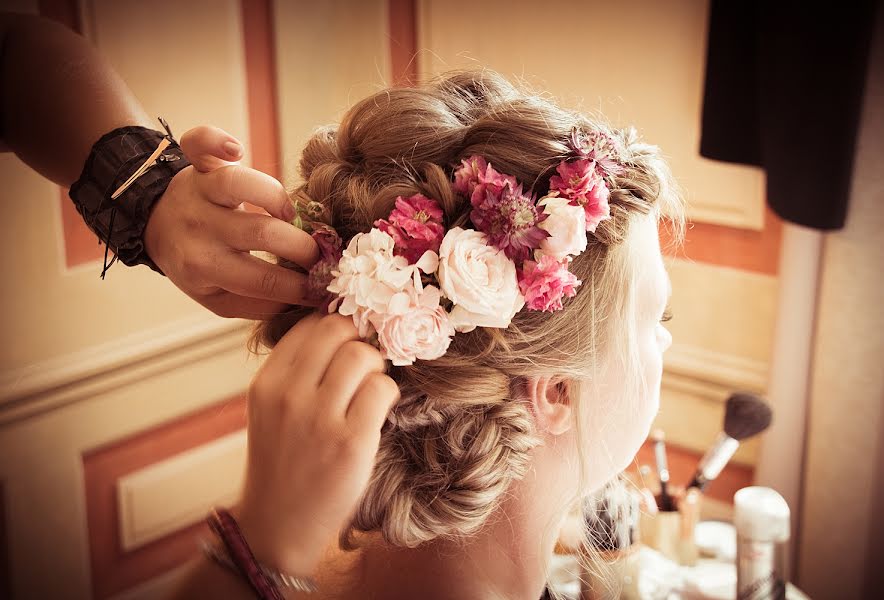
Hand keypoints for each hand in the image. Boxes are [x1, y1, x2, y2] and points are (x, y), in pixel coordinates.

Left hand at [144, 126, 319, 318]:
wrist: (156, 226)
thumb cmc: (197, 264)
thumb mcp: (218, 298)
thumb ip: (258, 304)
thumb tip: (301, 302)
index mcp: (203, 268)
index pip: (262, 281)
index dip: (299, 287)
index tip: (322, 289)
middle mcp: (198, 229)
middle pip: (261, 233)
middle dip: (302, 248)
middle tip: (319, 256)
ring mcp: (197, 193)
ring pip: (239, 184)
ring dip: (277, 199)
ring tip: (290, 216)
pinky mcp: (198, 164)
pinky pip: (200, 142)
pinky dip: (216, 140)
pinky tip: (237, 150)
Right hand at [236, 313, 399, 575]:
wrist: (278, 526)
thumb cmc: (282, 463)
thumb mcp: (271, 409)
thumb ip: (298, 371)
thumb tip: (343, 329)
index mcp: (267, 382)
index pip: (309, 324)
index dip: (336, 329)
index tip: (346, 345)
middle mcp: (288, 394)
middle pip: (338, 329)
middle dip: (358, 341)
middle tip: (362, 367)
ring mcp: (319, 418)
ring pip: (363, 355)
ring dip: (376, 368)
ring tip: (369, 391)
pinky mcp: (350, 442)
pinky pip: (382, 389)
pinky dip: (388, 394)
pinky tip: (377, 412)